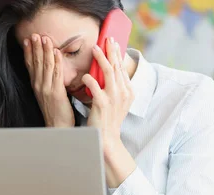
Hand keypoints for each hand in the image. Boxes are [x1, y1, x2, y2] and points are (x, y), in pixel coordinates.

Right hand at [23, 34, 74, 126]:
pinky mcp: (56, 92)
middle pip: (36, 62)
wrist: (57, 127)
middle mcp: (38, 85)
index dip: (28, 52)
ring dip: (45, 50)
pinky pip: (56, 73)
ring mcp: (46, 88)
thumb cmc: (55, 112)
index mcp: (35, 85)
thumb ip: (46, 82)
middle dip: (36, 47)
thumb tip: (48, 70)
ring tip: (45, 38)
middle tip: (35, 34)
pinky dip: (56, 61)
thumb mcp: (47, 95)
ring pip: (45, 65)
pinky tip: (57, 52)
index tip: (27, 40)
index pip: (29, 65)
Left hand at [82, 37, 135, 186]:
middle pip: (117, 66)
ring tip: (94, 48)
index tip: (112, 42)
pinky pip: (95, 85)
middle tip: (105, 38)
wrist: (106, 138)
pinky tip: (84, 75)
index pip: (122, 67)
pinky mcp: (102, 103)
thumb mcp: (117, 101)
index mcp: (128, 91)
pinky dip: (89, 78)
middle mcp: (123, 92)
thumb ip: (114, 86)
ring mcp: (114, 98)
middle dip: (111, 50)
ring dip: (101, 58)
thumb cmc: (108, 118)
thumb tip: (109, 69)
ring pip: (108, 71)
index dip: (117, 53)